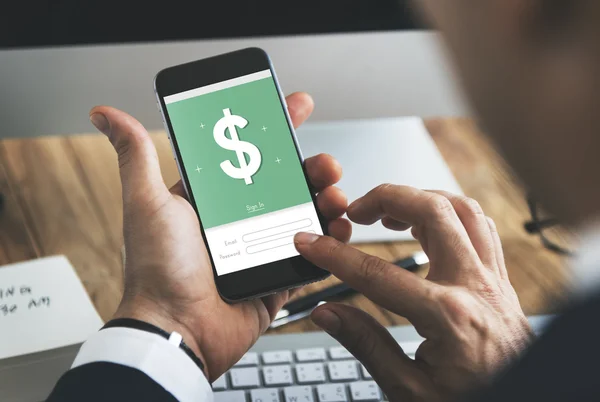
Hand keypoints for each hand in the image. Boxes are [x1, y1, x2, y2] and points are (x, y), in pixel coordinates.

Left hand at [89, 92, 351, 379]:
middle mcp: (237, 222)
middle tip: (325, 164)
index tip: (296, 107)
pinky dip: (328, 240)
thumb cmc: (157, 270)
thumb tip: (106, 114)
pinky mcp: (276, 278)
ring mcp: (259, 249)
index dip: (275, 130)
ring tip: (334, 196)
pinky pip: (310, 254)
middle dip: (311, 167)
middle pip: (285, 183)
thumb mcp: (147, 203)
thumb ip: (137, 156)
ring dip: (324, 199)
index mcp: (212, 201)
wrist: (177, 330)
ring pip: (303, 214)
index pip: (249, 157)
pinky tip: (337, 228)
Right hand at [294, 185, 533, 401]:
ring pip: (462, 209)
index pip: (377, 274)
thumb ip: (366, 345)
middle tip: (356, 211)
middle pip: (432, 212)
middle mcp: (475, 286)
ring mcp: (493, 279)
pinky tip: (427, 224)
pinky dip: (450, 213)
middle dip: (386, 198)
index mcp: (448, 317)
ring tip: (388, 213)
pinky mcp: (500, 280)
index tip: (311, 243)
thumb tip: (327, 314)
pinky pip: (480, 226)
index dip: (334, 255)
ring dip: (421, 199)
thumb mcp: (410, 390)